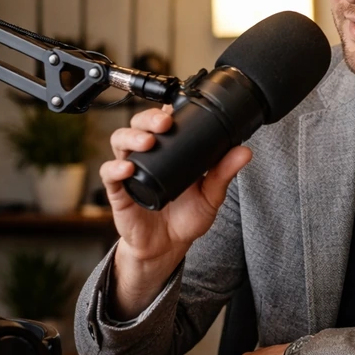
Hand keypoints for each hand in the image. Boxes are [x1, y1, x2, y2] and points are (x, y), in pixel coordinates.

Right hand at [101, 105, 251, 318]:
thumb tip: (244, 151)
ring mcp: (130, 172)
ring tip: (148, 141)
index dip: (165, 110)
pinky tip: (128, 168)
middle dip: (148, 118)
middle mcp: (146, 157)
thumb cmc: (186, 218)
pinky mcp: (119, 192)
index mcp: (168, 152)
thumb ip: (224, 173)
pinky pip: (109, 174)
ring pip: (119, 142)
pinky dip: (116, 168)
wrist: (168, 247)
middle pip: (137, 125)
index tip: (177, 107)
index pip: (161, 121)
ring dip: (132, 137)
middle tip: (165, 123)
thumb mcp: (210, 195)